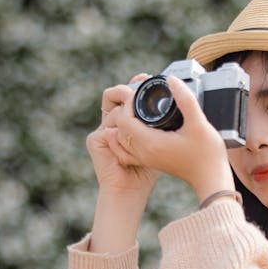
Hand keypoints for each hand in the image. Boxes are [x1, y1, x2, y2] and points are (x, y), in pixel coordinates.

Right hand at [86, 75, 158, 197]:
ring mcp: (102, 131)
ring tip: (137, 111)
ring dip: (126, 109)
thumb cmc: (146, 170)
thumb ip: (158, 124)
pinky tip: (129, 129)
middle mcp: (111, 123)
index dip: (133, 85)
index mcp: (125, 122)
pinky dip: (120, 127)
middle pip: (114, 96)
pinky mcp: (95, 140)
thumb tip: (172, 104)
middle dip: (126, 90)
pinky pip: (108, 125)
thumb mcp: (157, 141)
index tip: (146, 77)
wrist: (132, 190)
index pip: (125, 97)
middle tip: (139, 87)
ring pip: (113, 109)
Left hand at [102, 74, 234, 200]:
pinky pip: (125, 151)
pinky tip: (135, 129)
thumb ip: (185, 99)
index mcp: (151, 142)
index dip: (128, 104)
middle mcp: (144, 152)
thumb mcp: (199, 123)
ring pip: (120, 140)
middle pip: (119, 128)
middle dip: (124, 111)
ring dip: (123, 124)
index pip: (124, 120)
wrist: (211, 179)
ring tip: (136, 111)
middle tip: (138, 99)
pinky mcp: (150, 162)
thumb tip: (171, 80)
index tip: (141, 94)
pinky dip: (124, 139)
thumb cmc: (207, 154)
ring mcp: (146, 159)